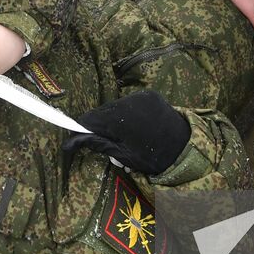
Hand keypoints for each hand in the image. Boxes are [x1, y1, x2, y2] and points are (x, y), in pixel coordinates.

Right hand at [61, 90, 190, 176]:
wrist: (186, 150)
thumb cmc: (154, 158)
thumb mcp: (123, 155)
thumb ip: (96, 144)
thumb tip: (68, 144)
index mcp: (122, 119)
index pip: (91, 119)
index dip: (84, 129)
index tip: (82, 140)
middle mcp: (130, 102)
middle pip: (102, 112)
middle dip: (100, 126)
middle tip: (108, 143)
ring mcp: (141, 96)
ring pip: (115, 107)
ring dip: (113, 120)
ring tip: (123, 136)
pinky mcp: (149, 94)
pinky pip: (129, 102)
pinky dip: (126, 113)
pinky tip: (134, 126)